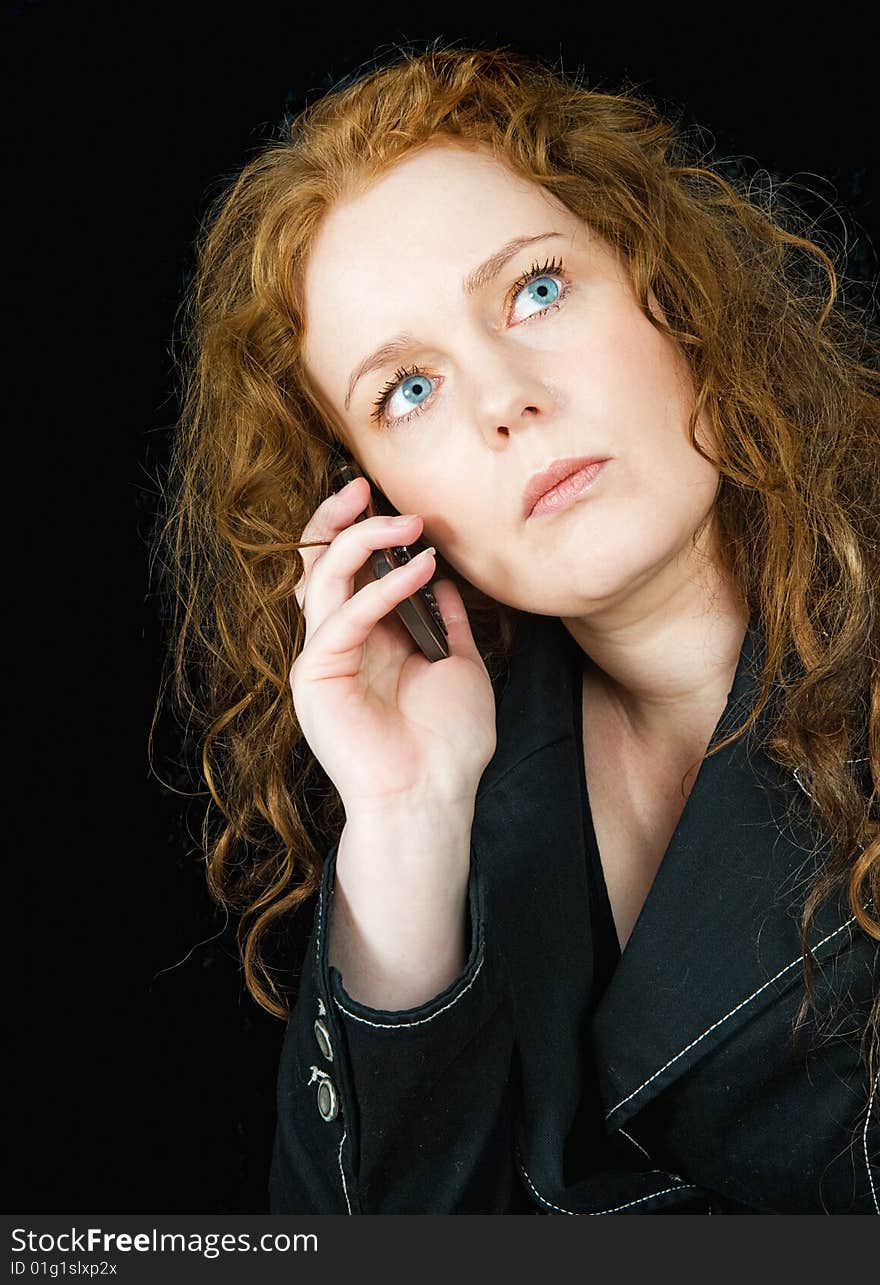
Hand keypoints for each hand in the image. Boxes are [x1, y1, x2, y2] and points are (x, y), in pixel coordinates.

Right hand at [290, 476, 497, 813]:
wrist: (432, 798)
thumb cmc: (447, 744)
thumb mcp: (458, 666)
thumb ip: (448, 621)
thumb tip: (446, 579)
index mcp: (365, 639)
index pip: (349, 569)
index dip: (364, 531)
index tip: (397, 503)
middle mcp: (337, 643)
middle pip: (318, 563)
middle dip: (338, 519)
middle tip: (367, 488)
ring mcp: (322, 658)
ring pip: (320, 578)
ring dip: (360, 541)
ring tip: (404, 523)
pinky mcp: (317, 675)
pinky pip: (343, 617)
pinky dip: (381, 589)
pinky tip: (419, 571)